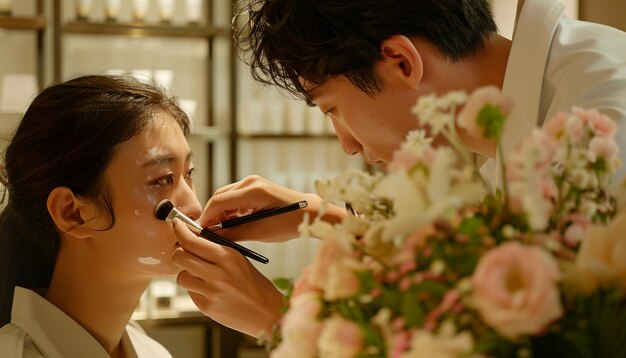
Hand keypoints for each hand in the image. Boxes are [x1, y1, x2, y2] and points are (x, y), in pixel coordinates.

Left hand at [171, 219, 283, 336]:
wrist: (266, 311)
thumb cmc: (253, 284)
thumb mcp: (239, 260)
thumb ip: (216, 250)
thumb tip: (193, 239)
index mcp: (228, 256)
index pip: (193, 241)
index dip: (180, 231)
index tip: (176, 226)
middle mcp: (218, 273)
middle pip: (180, 257)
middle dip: (179, 254)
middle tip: (185, 254)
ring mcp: (212, 291)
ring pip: (181, 276)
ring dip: (187, 275)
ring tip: (201, 277)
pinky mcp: (207, 307)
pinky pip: (190, 293)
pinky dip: (195, 290)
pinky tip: (210, 291)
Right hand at [200, 175, 344, 242]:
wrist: (310, 213)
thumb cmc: (289, 223)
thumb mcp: (260, 232)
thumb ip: (235, 233)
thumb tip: (214, 238)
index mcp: (253, 190)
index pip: (219, 201)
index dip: (207, 218)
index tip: (201, 232)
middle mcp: (251, 183)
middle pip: (220, 197)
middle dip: (212, 215)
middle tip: (207, 233)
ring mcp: (254, 183)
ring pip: (226, 198)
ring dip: (221, 214)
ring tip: (219, 232)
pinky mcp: (256, 188)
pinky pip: (236, 198)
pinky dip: (230, 211)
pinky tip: (231, 225)